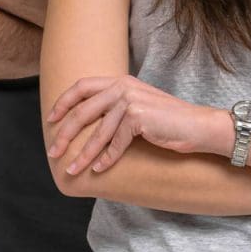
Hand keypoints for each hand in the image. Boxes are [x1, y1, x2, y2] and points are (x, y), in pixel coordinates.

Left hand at [45, 75, 227, 177]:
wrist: (199, 126)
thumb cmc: (168, 121)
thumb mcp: (137, 107)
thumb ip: (114, 108)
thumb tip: (84, 125)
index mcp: (120, 81)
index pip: (82, 87)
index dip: (63, 103)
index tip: (51, 120)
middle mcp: (122, 87)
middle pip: (83, 112)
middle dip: (64, 134)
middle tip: (53, 152)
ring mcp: (130, 100)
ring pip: (98, 133)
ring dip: (83, 154)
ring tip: (72, 169)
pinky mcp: (139, 117)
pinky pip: (116, 143)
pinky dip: (107, 159)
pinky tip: (99, 170)